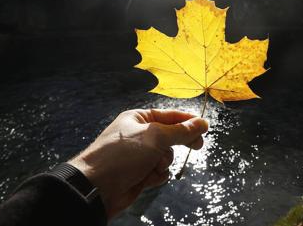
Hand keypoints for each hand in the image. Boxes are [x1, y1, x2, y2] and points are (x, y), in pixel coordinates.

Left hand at [68, 109, 208, 217]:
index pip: (170, 115)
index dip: (188, 121)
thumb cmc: (123, 155)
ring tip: (154, 166)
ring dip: (164, 162)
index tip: (205, 127)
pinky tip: (147, 178)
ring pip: (167, 156)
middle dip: (180, 142)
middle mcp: (139, 135)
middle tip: (197, 146)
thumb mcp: (156, 137)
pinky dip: (157, 175)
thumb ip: (181, 131)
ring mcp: (139, 155)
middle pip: (171, 135)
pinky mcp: (139, 173)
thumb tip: (202, 122)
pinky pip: (159, 172)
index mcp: (139, 118)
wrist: (97, 187)